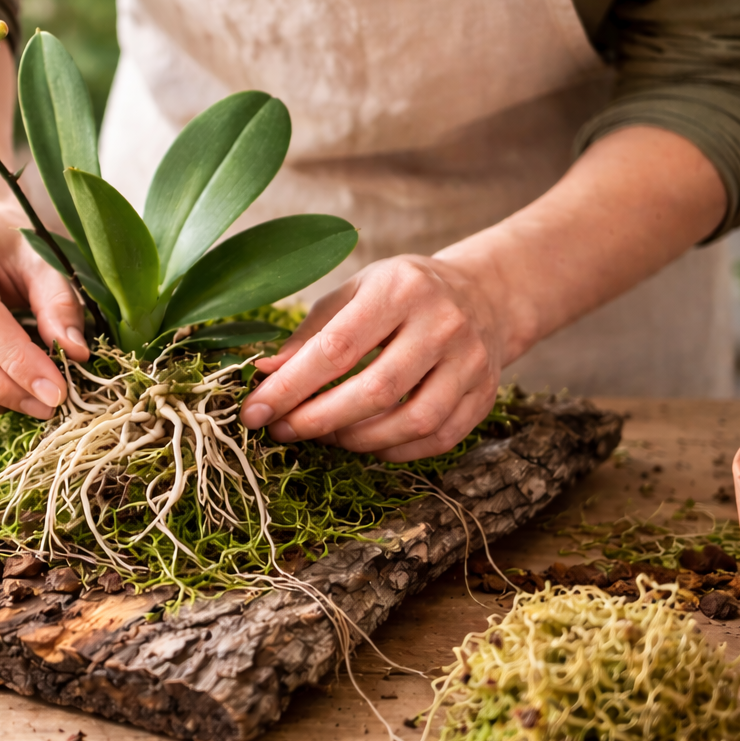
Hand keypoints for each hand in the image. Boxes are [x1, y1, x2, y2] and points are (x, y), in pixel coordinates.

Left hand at [238, 255, 508, 461]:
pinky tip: (366, 443)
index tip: (254, 411)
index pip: (338, 348)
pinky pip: (437, 439)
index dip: (291, 386)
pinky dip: (394, 451)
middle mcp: (442, 324)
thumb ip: (311, 332)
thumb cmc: (403, 294)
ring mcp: (470, 362)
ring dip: (357, 440)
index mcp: (401, 289)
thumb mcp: (355, 291)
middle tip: (282, 431)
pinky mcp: (484, 395)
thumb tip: (265, 373)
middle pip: (375, 390)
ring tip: (324, 435)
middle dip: (318, 420)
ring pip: (412, 422)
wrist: (485, 295)